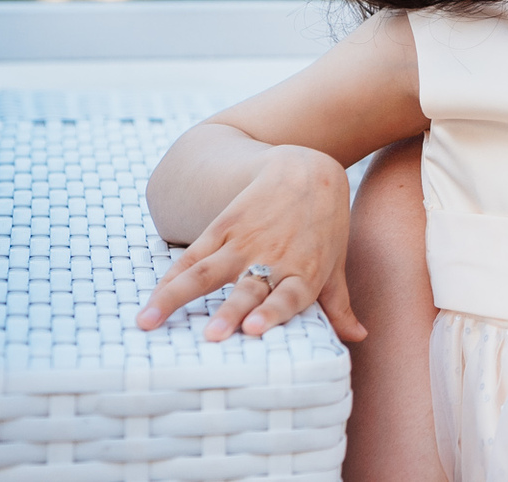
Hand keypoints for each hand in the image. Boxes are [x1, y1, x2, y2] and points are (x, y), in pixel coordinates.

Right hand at [137, 144, 367, 342]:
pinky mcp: (222, 226)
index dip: (271, 313)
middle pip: (247, 289)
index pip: (288, 297)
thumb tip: (358, 337)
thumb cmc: (324, 225)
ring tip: (149, 320)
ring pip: (206, 272)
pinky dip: (170, 278)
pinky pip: (191, 256)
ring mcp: (242, 242)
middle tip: (212, 336)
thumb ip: (339, 303)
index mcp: (304, 273)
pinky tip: (152, 299)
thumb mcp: (335, 262)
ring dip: (176, 297)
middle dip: (230, 313)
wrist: (307, 169)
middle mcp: (272, 259)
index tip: (253, 329)